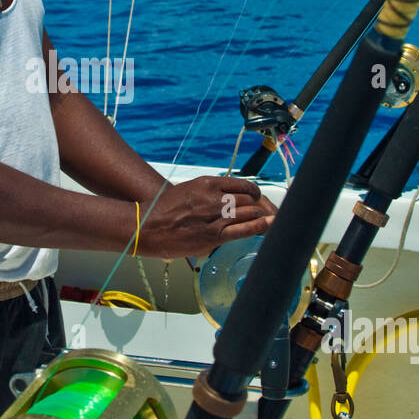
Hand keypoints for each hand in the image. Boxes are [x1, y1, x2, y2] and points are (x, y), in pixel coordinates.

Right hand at [137, 176, 275, 258]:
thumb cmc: (164, 209)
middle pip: (250, 199)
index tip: (259, 198)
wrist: (147, 226)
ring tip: (272, 221)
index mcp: (207, 183)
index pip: (242, 185)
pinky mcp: (214, 235)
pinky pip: (244, 229)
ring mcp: (214, 216)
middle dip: (264, 206)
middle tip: (271, 213)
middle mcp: (213, 197)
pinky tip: (268, 227)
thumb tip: (226, 200)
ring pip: (250, 213)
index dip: (256, 193)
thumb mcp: (188, 191)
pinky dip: (259, 227)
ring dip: (264, 217)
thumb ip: (208, 194)